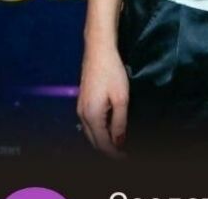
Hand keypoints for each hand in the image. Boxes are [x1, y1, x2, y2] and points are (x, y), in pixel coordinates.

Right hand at [77, 38, 129, 159]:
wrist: (98, 49)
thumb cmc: (112, 70)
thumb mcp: (121, 97)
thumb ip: (120, 122)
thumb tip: (119, 143)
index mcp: (92, 116)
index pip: (103, 144)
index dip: (115, 154)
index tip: (127, 157)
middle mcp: (82, 114)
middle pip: (94, 141)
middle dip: (108, 149)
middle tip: (125, 152)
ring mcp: (80, 107)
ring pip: (91, 133)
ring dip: (104, 140)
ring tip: (120, 141)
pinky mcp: (82, 100)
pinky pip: (89, 123)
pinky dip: (99, 130)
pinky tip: (110, 127)